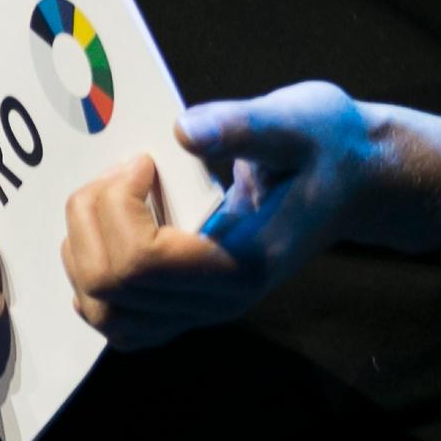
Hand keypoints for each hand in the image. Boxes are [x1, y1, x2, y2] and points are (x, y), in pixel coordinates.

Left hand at [63, 80, 383, 349]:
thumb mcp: (295, 120)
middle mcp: (218, 303)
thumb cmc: (329, 147)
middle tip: (123, 170)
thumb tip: (184, 130)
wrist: (357, 181)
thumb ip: (242, 126)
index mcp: (242, 266)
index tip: (144, 159)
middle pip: (110, 289)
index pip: (141, 263)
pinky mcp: (189, 305)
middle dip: (92, 220)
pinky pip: (119, 319)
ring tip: (109, 199)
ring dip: (83, 252)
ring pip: (104, 313)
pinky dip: (93, 280)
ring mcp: (201, 310)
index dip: (120, 207)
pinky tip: (108, 233)